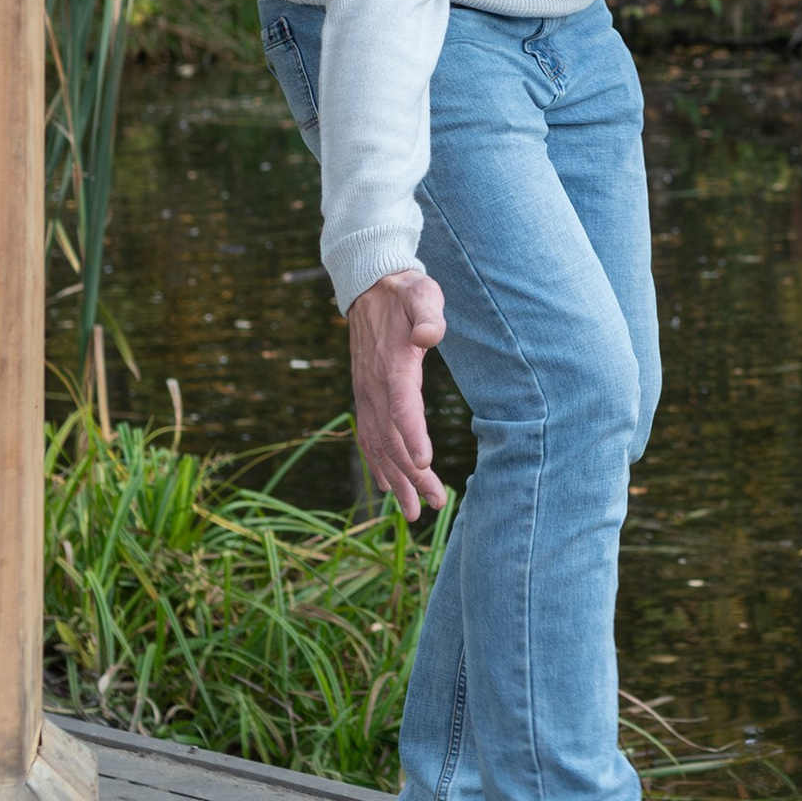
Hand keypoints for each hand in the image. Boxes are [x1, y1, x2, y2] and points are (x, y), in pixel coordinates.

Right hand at [347, 266, 449, 519]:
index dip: (412, 436)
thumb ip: (428, 312)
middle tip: (436, 504)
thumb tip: (430, 335)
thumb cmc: (405, 292)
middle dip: (412, 475)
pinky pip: (369, 438)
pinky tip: (391, 489)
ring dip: (397, 481)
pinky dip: (378, 466)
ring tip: (415, 513)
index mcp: (392, 365)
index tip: (425, 464)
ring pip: (378, 446)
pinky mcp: (365, 398)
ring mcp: (366, 395)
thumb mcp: (421, 292)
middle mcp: (374, 387)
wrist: (369, 287)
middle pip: (391, 438)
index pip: (401, 406)